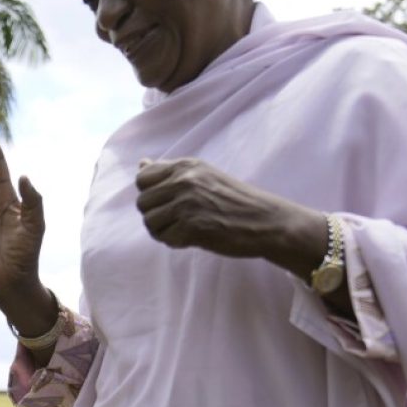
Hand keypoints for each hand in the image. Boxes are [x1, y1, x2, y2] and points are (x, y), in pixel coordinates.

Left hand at [136, 157, 326, 276]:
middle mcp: (184, 181)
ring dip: (163, 230)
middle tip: (177, 220)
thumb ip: (170, 172)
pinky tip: (193, 237)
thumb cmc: (233, 200)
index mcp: (186, 166)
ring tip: (184, 229)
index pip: (142, 179)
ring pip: (149, 222)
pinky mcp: (192, 227)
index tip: (167, 202)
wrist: (265, 220)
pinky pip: (165, 238)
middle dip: (155, 215)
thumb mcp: (203, 175)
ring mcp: (187, 204)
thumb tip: (141, 164)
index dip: (150, 194)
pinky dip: (176, 242)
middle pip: (142, 203)